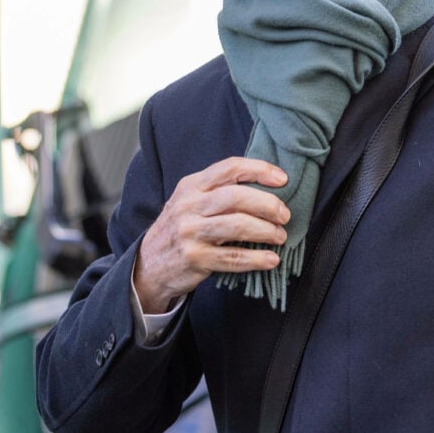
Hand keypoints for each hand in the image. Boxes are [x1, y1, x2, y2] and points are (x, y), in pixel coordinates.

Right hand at [134, 157, 289, 312]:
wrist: (149, 264)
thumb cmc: (181, 228)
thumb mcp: (191, 201)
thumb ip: (220, 191)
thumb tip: (267, 187)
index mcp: (192, 185)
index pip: (230, 168)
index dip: (259, 170)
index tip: (283, 179)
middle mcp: (189, 206)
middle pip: (236, 197)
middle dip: (268, 204)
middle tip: (285, 215)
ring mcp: (190, 232)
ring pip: (237, 226)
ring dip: (265, 231)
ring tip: (280, 236)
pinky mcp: (194, 259)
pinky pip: (232, 258)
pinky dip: (256, 259)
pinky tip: (271, 259)